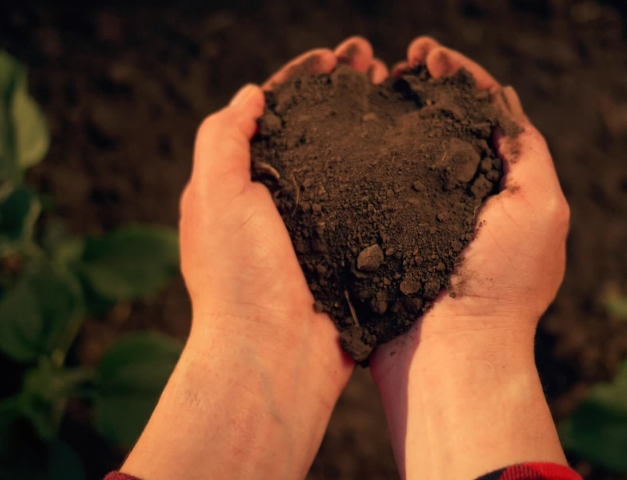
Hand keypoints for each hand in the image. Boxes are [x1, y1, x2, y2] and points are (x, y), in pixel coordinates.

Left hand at [121, 37, 384, 479]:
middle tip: (375, 67)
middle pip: (312, 134)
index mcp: (239, 188)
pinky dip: (388, 179)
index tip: (333, 58)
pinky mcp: (348, 257)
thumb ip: (223, 139)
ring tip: (397, 98)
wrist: (277, 359)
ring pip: (346, 166)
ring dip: (368, 131)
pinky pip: (371, 207)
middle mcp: (276, 207)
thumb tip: (251, 95)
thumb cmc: (239, 281)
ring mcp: (316, 232)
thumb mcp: (215, 198)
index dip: (300, 81)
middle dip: (341, 97)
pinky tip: (411, 156)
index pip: (270, 116)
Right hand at [370, 37, 570, 479]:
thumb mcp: (543, 209)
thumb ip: (529, 153)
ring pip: (399, 147)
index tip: (431, 55)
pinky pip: (366, 181)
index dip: (458, 77)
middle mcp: (455, 194)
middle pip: (438, 122)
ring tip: (371, 80)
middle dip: (421, 85)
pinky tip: (347, 125)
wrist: (451, 350)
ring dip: (387, 109)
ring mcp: (413, 212)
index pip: (479, 113)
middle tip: (401, 62)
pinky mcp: (378, 230)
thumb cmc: (504, 283)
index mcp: (497, 185)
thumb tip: (502, 103)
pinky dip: (358, 149)